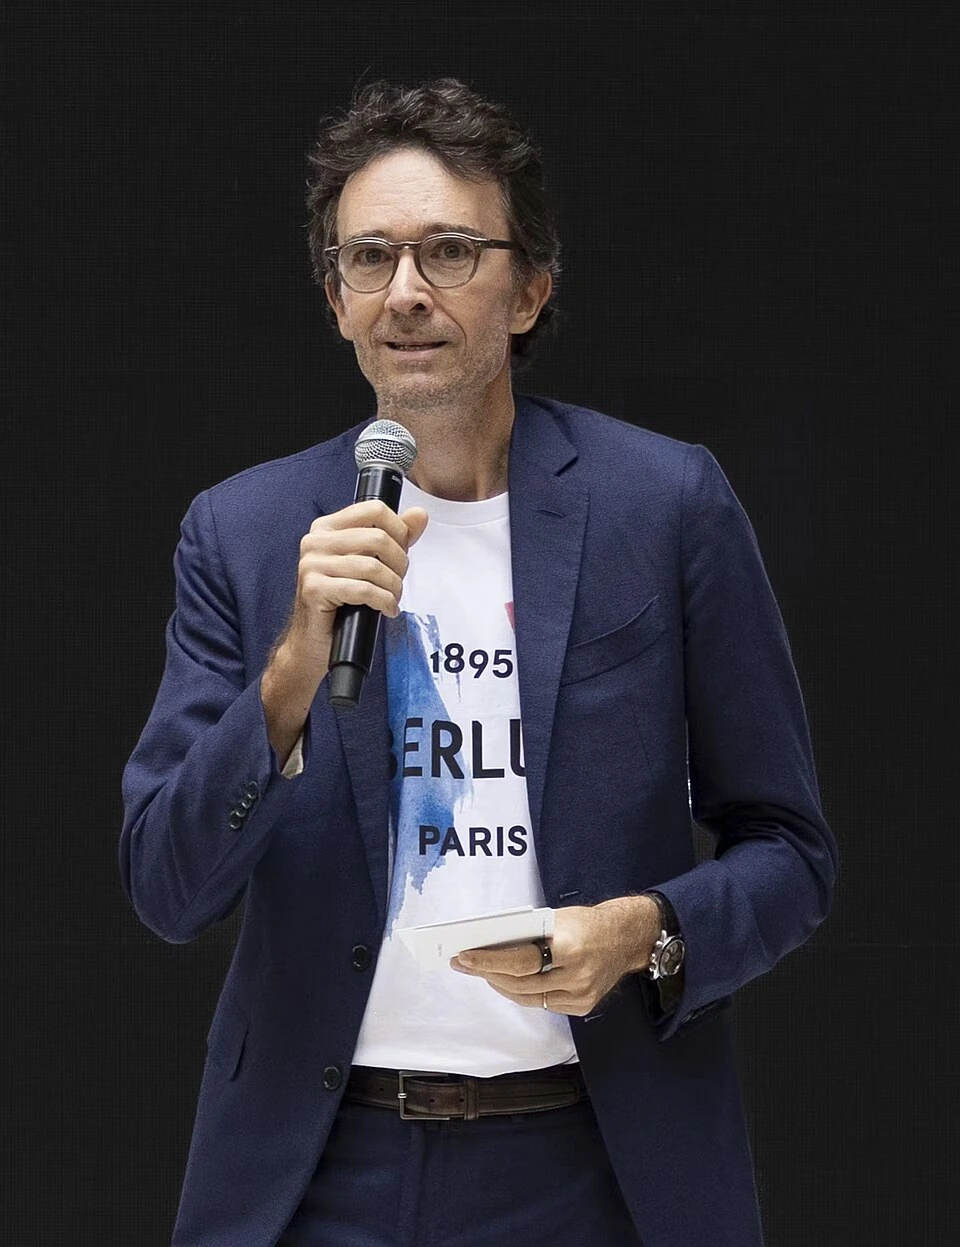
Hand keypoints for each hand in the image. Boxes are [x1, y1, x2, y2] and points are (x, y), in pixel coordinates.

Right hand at [284, 500, 428, 667]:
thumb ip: (394, 536)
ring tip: (393, 598)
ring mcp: (311, 564)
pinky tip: (386, 609)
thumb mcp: (370, 562)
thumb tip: (420, 514)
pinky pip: (363, 590)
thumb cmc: (343, 600)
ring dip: (393, 587)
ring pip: (373, 566)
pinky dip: (384, 601)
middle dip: (399, 564)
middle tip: (398, 582)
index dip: (399, 531)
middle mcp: (315, 541)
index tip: (401, 553)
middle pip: (378, 538)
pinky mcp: (314, 589)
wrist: (314, 640)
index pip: (375, 509)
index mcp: (327, 527)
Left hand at [449, 896, 659, 1015]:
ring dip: (501, 985)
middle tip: (465, 964)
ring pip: (529, 997)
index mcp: (569, 948)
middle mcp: (576, 975)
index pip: (519, 961)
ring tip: (482, 973)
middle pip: (520, 982)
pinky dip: (523, 993)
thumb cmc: (586, 922)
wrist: (626, 937)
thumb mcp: (556, 919)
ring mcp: (581, 995)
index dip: (488, 961)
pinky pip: (544, 1003)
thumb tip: (490, 945)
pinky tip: (508, 982)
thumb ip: (528, 934)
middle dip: (487, 973)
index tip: (464, 957)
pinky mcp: (583, 1006)